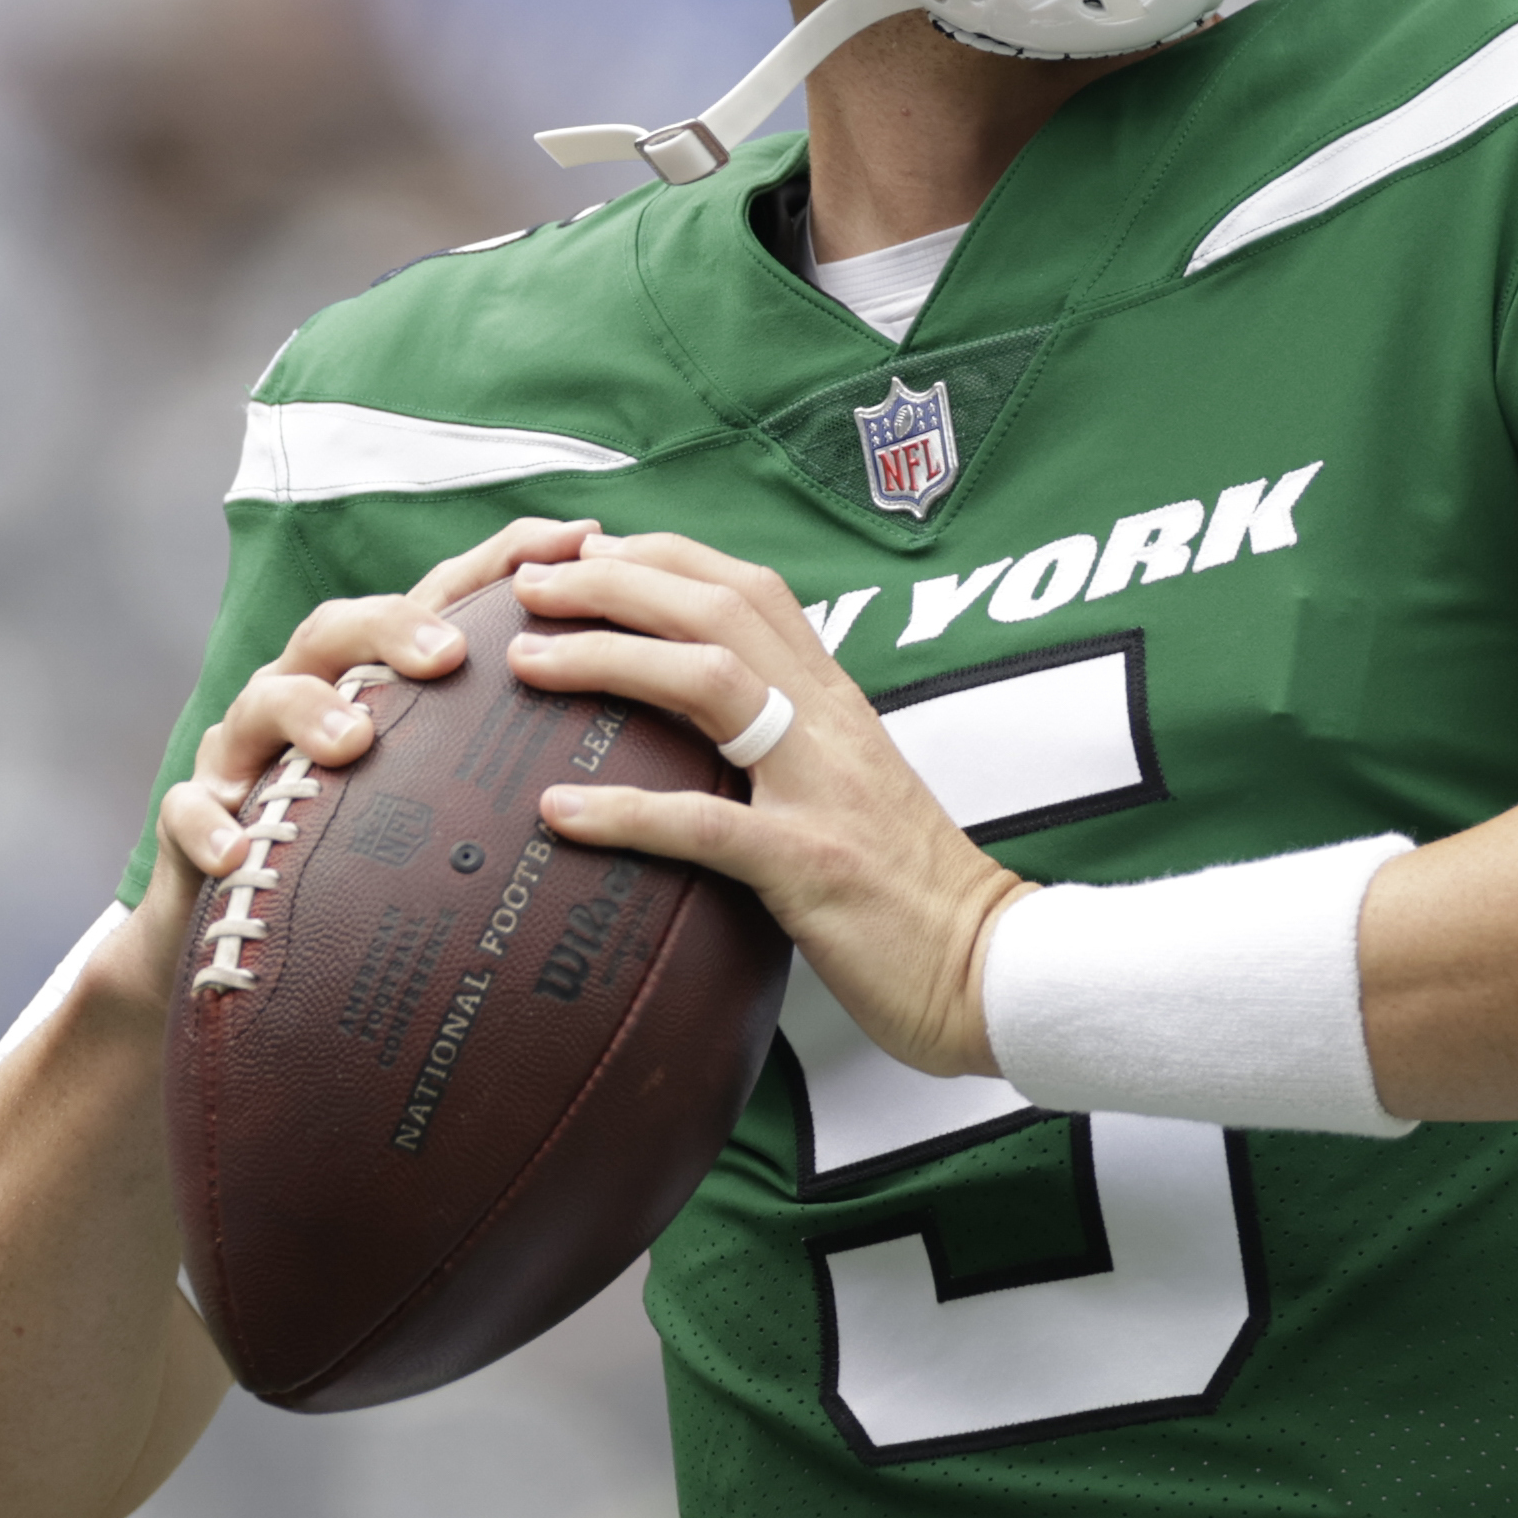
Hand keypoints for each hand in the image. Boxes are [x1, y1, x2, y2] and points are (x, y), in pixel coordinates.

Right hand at [101, 515, 606, 1010]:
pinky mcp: (196, 825)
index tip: (581, 538)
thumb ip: (539, 759)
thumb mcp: (461, 804)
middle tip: (451, 653)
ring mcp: (248, 755)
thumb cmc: (382, 862)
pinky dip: (208, 823)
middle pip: (344, 628)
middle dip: (395, 627)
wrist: (250, 945)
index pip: (442, 599)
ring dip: (306, 712)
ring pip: (262, 697)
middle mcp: (313, 696)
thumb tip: (685, 742)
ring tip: (352, 744)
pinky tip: (239, 849)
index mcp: (385, 683)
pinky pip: (187, 810)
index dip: (504, 560)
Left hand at [498, 530, 1026, 1077]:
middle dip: (616, 582)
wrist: (991, 964)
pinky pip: (706, 826)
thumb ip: (788, 751)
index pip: (751, 590)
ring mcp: (823, 790)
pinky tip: (557, 811)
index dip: (663, 557)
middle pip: (720, 609)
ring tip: (527, 660)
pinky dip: (626, 811)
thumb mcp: (851, 793)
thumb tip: (701, 739)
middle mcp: (830, 725)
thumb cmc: (913, 893)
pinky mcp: (812, 866)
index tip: (586, 553)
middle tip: (530, 583)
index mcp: (836, 704)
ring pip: (710, 682)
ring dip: (608, 659)